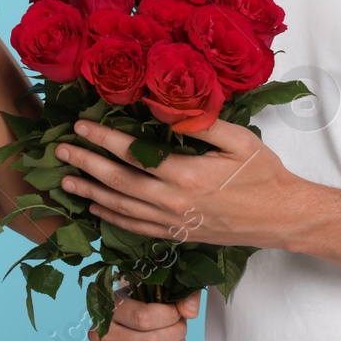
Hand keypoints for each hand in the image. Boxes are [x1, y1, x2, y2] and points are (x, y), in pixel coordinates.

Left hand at [57, 119, 298, 248]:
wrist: (281, 217)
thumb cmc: (263, 174)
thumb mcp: (238, 139)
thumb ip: (200, 123)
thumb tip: (166, 105)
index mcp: (186, 174)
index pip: (132, 154)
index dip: (103, 138)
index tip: (81, 125)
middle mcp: (173, 201)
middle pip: (117, 182)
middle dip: (85, 164)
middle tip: (59, 150)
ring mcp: (173, 222)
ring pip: (121, 208)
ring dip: (90, 193)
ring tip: (65, 182)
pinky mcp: (177, 235)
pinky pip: (135, 228)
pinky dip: (111, 218)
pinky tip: (96, 209)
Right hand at [89, 290, 201, 340]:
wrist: (118, 321)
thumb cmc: (138, 304)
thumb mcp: (153, 291)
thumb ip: (178, 296)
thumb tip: (190, 312)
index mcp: (109, 307)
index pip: (144, 318)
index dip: (170, 317)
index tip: (178, 314)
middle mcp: (102, 334)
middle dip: (176, 336)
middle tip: (182, 330)